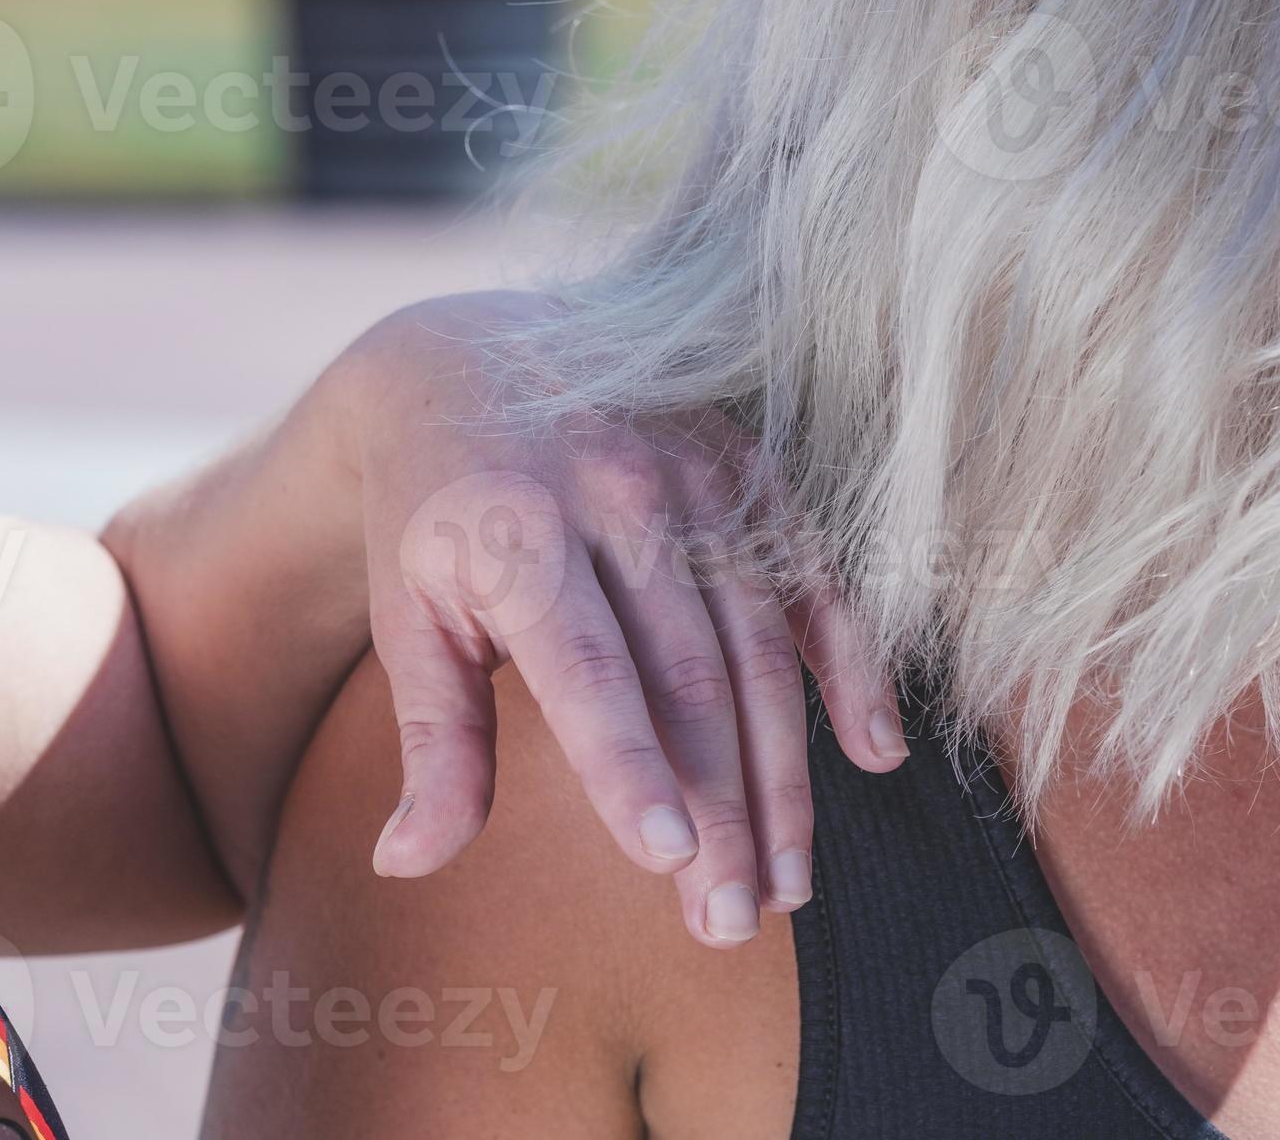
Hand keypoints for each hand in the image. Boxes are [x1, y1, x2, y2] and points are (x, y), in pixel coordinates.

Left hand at [344, 292, 904, 948]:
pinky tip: (874, 754)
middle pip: (689, 676)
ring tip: (785, 887)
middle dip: (721, 809)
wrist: (470, 358)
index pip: (587, 666)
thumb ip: (431, 737)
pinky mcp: (750, 465)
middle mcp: (615, 492)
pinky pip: (815, 576)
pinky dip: (853, 665)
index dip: (630, 764)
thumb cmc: (433, 516)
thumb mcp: (408, 615)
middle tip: (731, 920)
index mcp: (516, 530)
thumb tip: (405, 862)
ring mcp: (694, 472)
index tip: (668, 859)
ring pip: (760, 644)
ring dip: (783, 775)